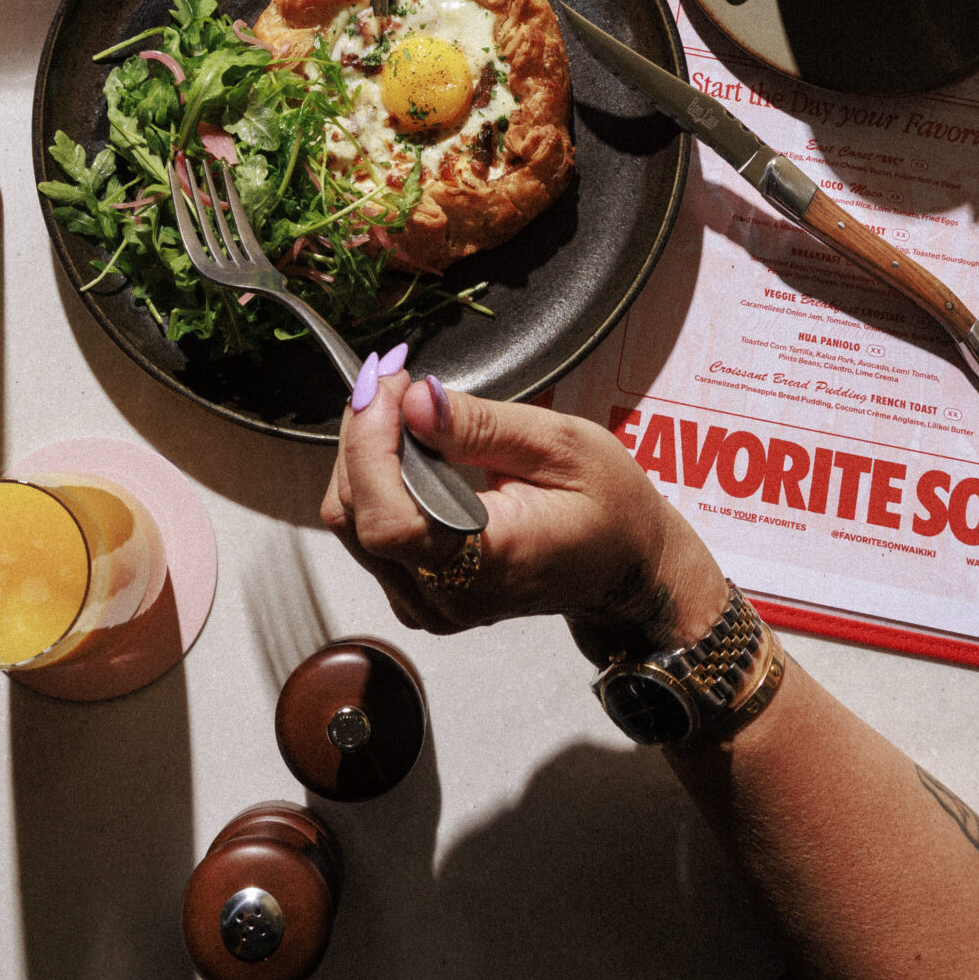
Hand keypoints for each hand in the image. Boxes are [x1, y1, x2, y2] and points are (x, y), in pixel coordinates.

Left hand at [321, 374, 727, 664]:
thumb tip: (415, 402)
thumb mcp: (562, 447)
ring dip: (363, 452)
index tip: (387, 383)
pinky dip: (373, 478)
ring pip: (351, 521)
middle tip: (393, 377)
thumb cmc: (610, 509)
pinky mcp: (416, 591)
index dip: (370, 445)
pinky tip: (403, 443)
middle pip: (357, 515)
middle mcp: (447, 596)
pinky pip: (368, 531)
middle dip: (364, 433)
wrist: (627, 568)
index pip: (390, 520)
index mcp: (488, 566)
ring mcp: (427, 601)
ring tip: (399, 402)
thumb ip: (482, 426)